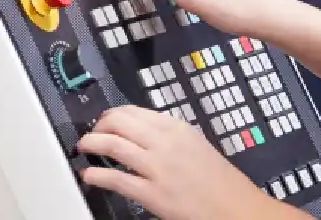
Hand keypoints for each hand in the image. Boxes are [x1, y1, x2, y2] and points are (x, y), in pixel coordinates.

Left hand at [77, 106, 301, 219]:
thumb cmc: (220, 182)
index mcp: (176, 128)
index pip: (133, 111)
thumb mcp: (196, 144)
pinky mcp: (153, 194)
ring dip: (92, 144)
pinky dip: (97, 176)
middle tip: (91, 133)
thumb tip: (140, 132)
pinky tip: (89, 176)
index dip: (112, 114)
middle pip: (119, 123)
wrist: (237, 209)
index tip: (105, 120)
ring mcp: (157, 168)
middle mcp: (165, 143)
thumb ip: (168, 136)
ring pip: (113, 146)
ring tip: (84, 148)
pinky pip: (117, 180)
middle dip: (98, 126)